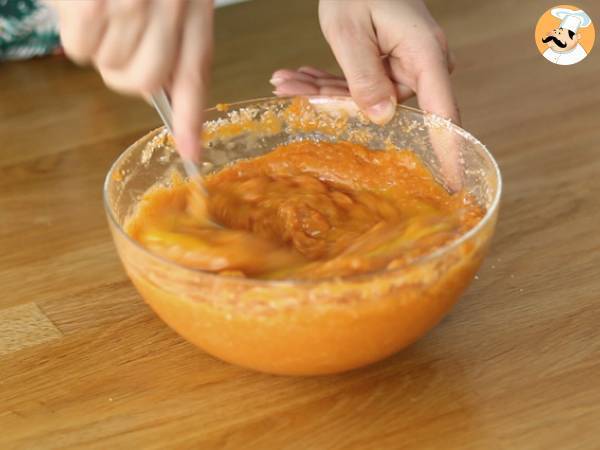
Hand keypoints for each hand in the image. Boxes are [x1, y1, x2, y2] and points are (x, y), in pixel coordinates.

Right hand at [50, 0, 213, 160]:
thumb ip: (177, 34)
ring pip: (111, 67)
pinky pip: (81, 49)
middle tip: (120, 44)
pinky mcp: (94, 4)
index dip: (192, 119)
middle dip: (127, 74)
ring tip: (104, 9)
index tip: (191, 154)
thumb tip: (165, 88)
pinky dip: (77, 35)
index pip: (196, 74)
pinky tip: (85, 7)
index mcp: (195, 7)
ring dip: (101, 47)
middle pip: (146, 81)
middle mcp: (170, 8)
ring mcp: (131, 5)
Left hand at [271, 0, 460, 188]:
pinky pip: (362, 82)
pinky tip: (296, 78)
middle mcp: (421, 64)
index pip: (442, 114)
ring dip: (322, 90)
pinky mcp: (390, 63)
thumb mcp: (349, 31)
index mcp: (424, 56)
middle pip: (385, 106)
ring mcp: (405, 65)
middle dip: (334, 103)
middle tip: (287, 91)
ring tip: (283, 81)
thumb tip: (381, 118)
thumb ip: (363, 77)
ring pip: (365, 96)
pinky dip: (330, 81)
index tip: (452, 187)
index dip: (447, 152)